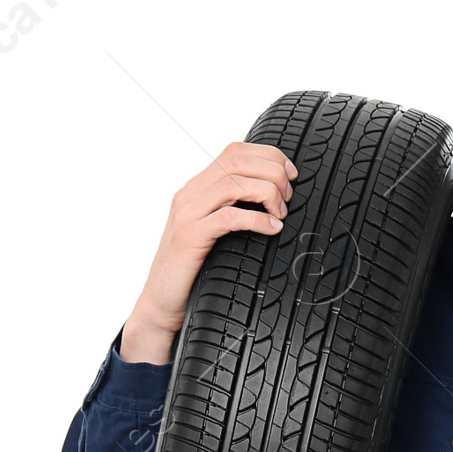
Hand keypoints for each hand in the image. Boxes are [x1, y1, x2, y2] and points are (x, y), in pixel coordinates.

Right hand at [119, 142, 298, 363]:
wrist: (161, 300)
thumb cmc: (193, 269)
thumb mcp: (213, 231)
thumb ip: (232, 210)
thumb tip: (271, 199)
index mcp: (197, 187)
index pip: (235, 151)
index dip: (268, 156)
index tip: (291, 174)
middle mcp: (190, 194)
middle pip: (237, 161)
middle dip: (272, 173)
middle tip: (288, 198)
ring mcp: (188, 213)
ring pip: (234, 183)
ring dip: (267, 194)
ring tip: (281, 214)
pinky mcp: (190, 237)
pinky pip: (229, 217)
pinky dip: (257, 220)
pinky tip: (273, 229)